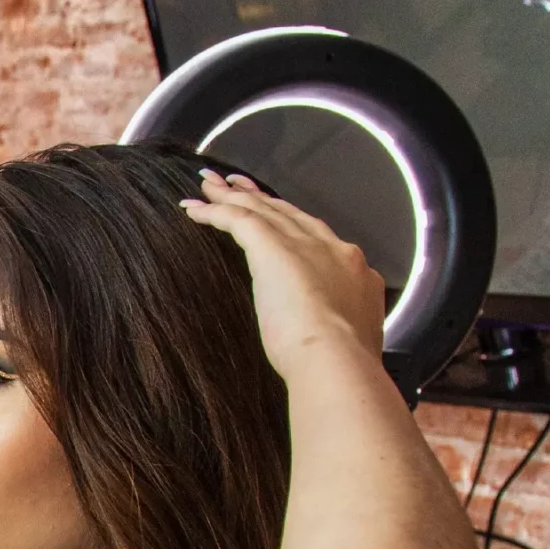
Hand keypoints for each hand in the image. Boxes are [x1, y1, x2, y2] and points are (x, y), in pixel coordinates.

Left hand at [181, 171, 385, 377]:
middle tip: (237, 184)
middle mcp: (334, 250)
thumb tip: (334, 331)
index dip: (293, 225)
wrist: (337, 361)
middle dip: (262, 198)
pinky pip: (238, 219)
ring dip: (233, 196)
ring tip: (208, 185)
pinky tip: (194, 209)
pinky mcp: (274, 249)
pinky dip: (215, 211)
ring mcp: (306, 245)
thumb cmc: (341, 364)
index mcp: (354, 272)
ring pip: (262, 209)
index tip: (277, 217)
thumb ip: (341, 324)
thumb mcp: (352, 338)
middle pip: (289, 214)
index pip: (319, 239)